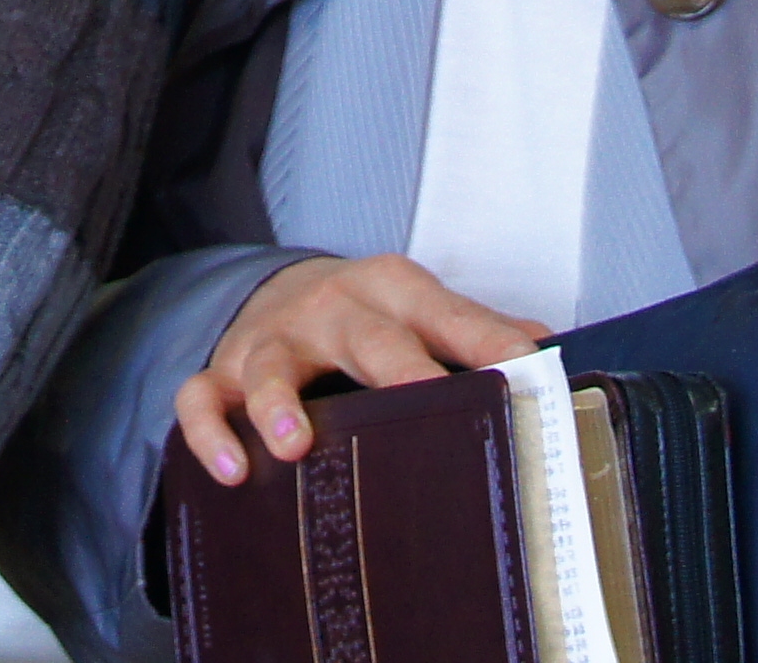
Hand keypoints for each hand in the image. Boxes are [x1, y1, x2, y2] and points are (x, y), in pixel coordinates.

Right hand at [169, 254, 548, 484]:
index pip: (454, 316)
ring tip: (294, 445)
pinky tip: (233, 470)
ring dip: (279, 404)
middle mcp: (335, 308)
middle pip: (368, 336)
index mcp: (397, 291)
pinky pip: (203, 396)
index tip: (529, 375)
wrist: (282, 287)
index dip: (492, 344)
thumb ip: (481, 333)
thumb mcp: (426, 310)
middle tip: (422, 398)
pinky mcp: (226, 369)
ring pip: (272, 364)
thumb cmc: (369, 316)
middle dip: (397, 368)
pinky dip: (211, 431)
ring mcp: (275, 338)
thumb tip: (554, 356)